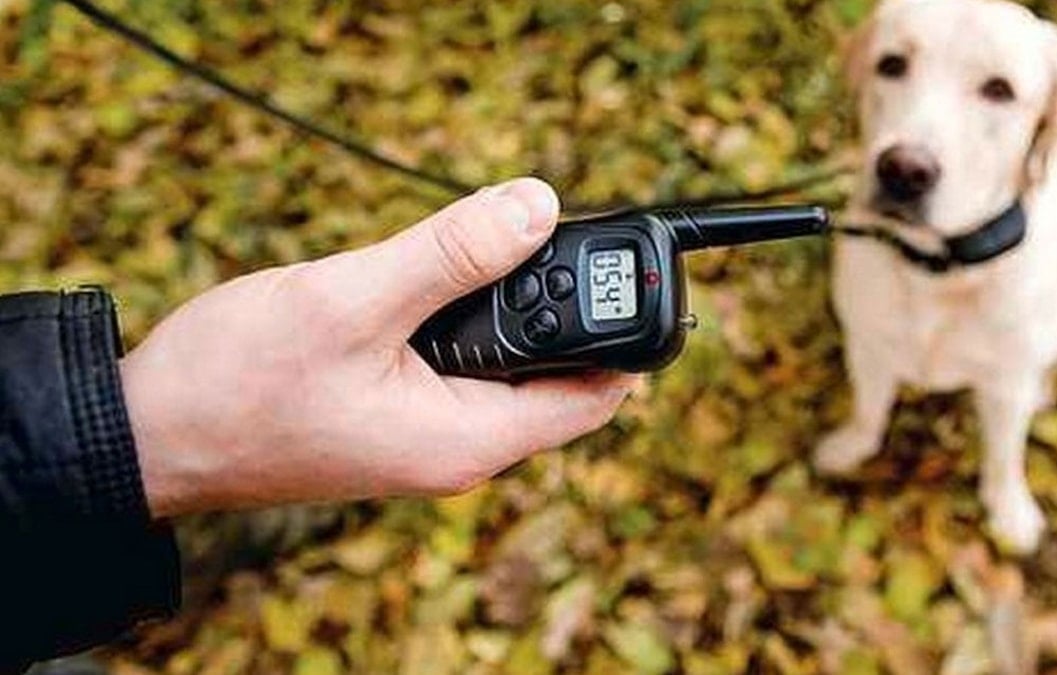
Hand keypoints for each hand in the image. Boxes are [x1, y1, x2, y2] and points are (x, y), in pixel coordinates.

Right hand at [121, 178, 635, 516]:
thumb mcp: (352, 301)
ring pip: (508, 366)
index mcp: (468, 439)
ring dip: (502, 306)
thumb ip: (450, 254)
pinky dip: (460, 318)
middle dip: (555, 304)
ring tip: (464, 253)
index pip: (597, 395)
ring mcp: (428, 437)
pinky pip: (461, 366)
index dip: (624, 330)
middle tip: (523, 236)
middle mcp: (459, 449)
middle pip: (560, 377)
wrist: (150, 431)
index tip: (616, 263)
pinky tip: (422, 284)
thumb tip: (538, 206)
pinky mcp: (398, 418)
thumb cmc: (237, 382)